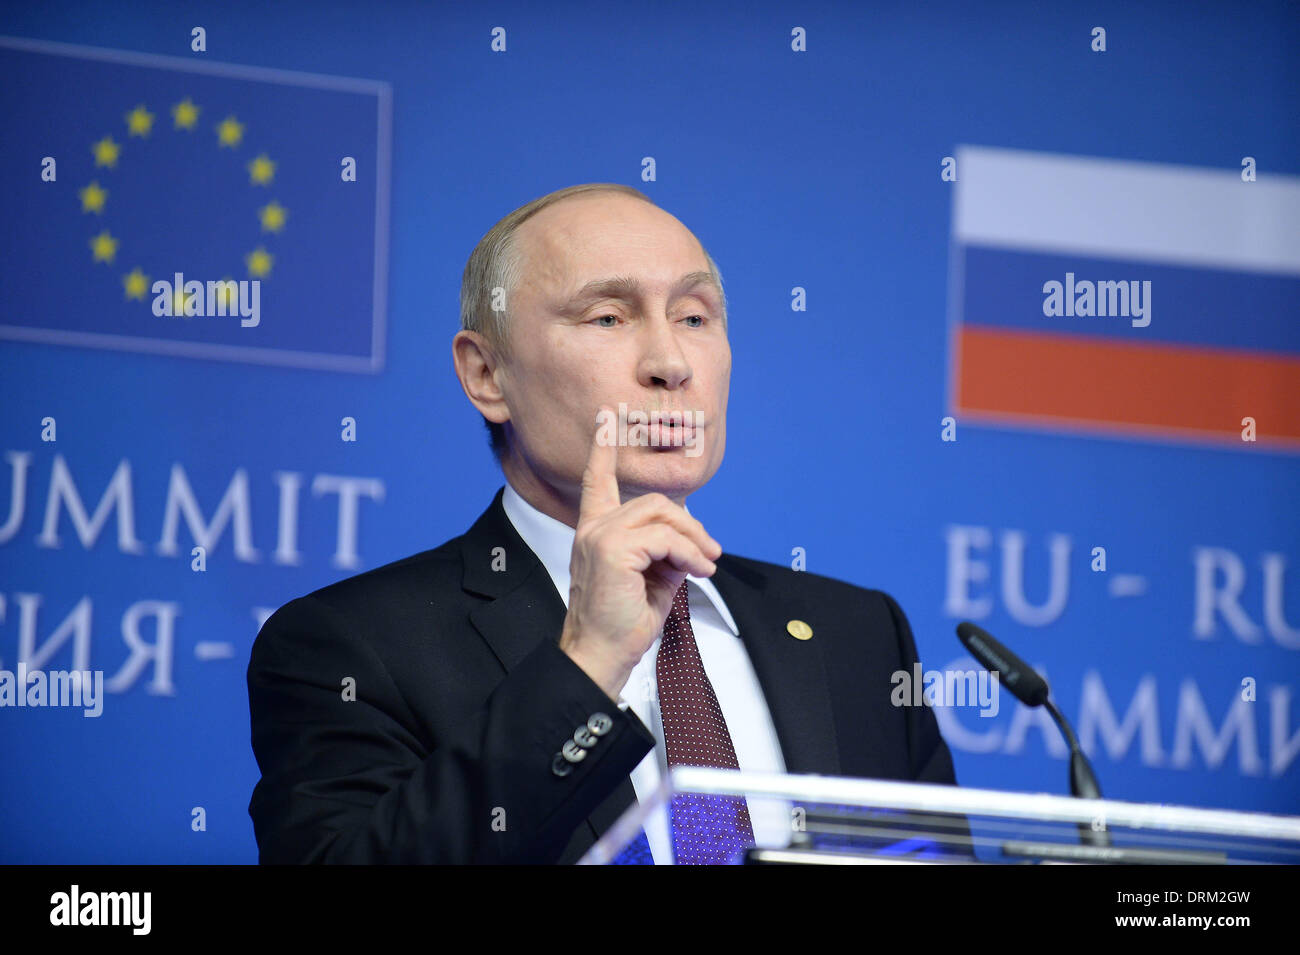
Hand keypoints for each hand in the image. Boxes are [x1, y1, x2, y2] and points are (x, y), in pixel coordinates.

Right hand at [558, 407, 722, 699]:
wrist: (603, 654)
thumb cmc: (623, 622)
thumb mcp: (651, 578)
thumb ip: (664, 550)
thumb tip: (691, 537)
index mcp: (596, 531)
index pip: (598, 482)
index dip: (602, 450)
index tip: (606, 419)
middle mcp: (593, 528)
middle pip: (654, 502)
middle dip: (690, 524)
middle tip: (710, 554)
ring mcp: (600, 536)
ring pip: (662, 515)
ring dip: (693, 540)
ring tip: (706, 566)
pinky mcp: (612, 549)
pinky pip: (665, 539)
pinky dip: (689, 554)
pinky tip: (697, 572)